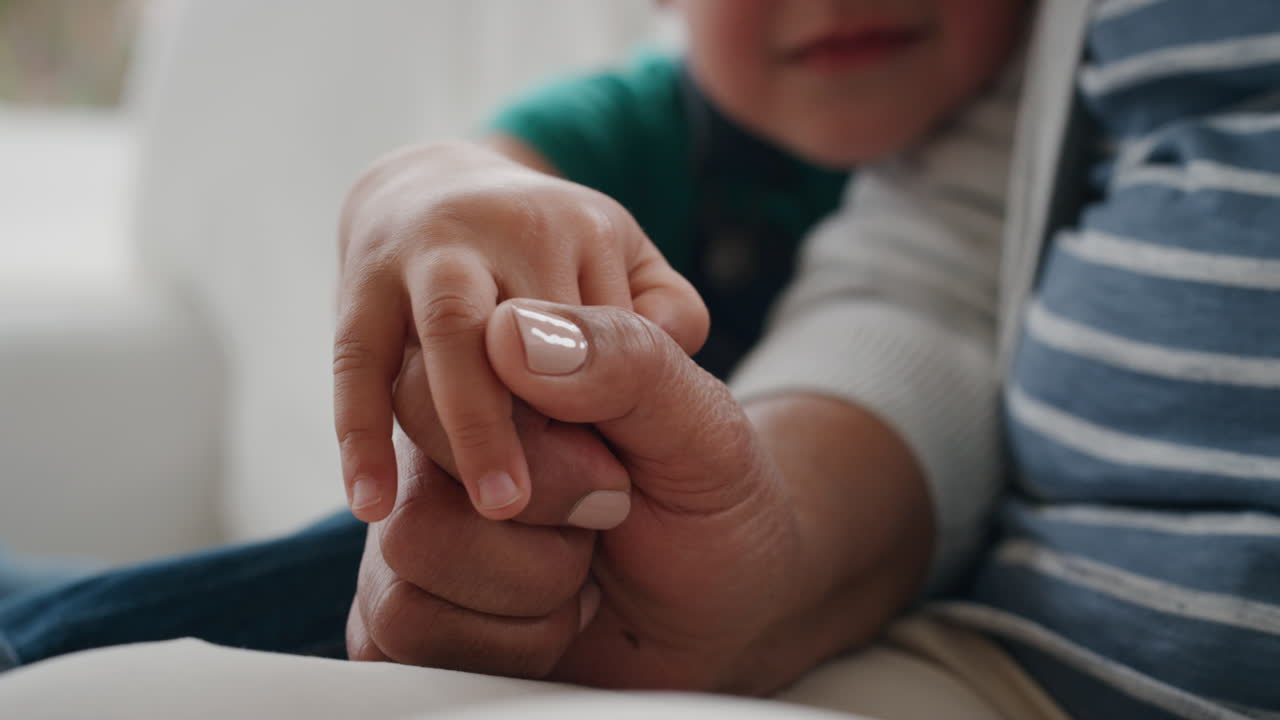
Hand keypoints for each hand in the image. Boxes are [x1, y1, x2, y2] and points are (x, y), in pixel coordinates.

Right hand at [332, 141, 707, 522]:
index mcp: (579, 227)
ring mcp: (423, 254)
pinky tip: (374, 503)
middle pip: (520, 325)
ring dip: (467, 427)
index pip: (599, 326)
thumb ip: (666, 316)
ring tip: (498, 510)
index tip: (619, 484)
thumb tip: (657, 341)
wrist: (437, 192)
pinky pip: (357, 360)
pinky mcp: (360, 290)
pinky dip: (361, 431)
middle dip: (542, 415)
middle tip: (568, 501)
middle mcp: (497, 228)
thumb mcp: (634, 268)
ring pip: (445, 336)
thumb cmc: (556, 262)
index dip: (605, 407)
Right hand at [349, 300, 815, 691]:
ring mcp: (420, 521)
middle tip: (612, 506)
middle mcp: (445, 437)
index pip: (447, 360)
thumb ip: (626, 361)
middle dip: (544, 506)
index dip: (528, 432)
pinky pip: (405, 624)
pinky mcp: (408, 605)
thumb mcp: (703, 426)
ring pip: (409, 544)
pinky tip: (553, 618)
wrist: (724, 618)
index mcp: (505, 367)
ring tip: (583, 566)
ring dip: (532, 580)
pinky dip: (510, 640)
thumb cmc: (711, 507)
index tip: (607, 468)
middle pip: (418, 451)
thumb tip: (510, 332)